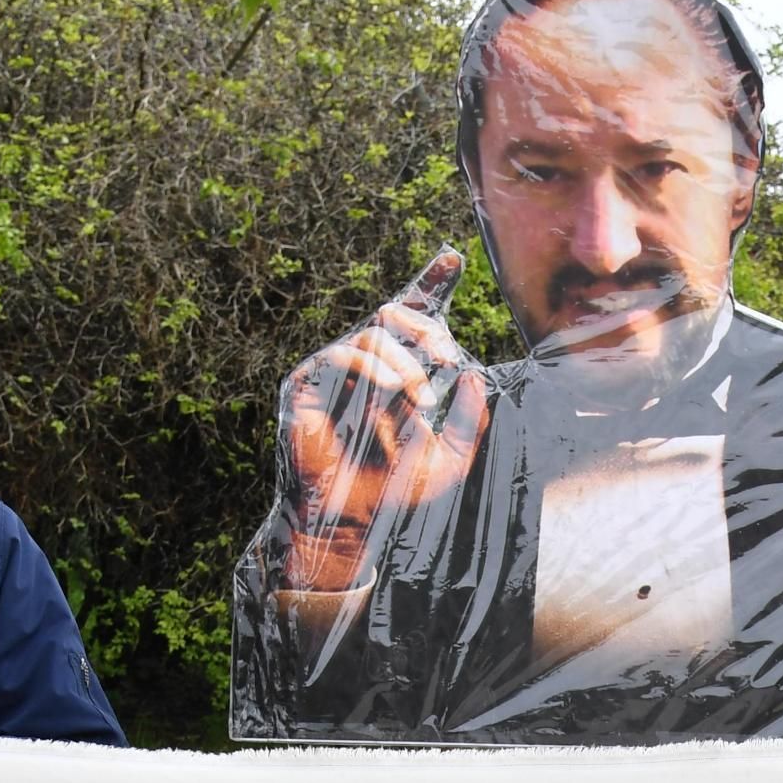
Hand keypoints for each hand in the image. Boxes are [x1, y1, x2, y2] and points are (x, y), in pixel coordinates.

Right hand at [278, 248, 490, 592]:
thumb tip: (478, 377)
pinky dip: (371, 368)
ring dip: (404, 362)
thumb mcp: (451, 459)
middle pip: (392, 314)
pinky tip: (392, 392)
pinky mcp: (305, 385)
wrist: (354, 523)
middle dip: (425, 329)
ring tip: (420, 398)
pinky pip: (338, 355)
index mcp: (397, 374)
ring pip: (371, 335)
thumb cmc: (397, 493)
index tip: (455, 258)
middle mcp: (364, 366)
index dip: (430, 283)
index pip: (412, 320)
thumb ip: (470, 421)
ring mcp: (332, 373)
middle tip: (447, 358)